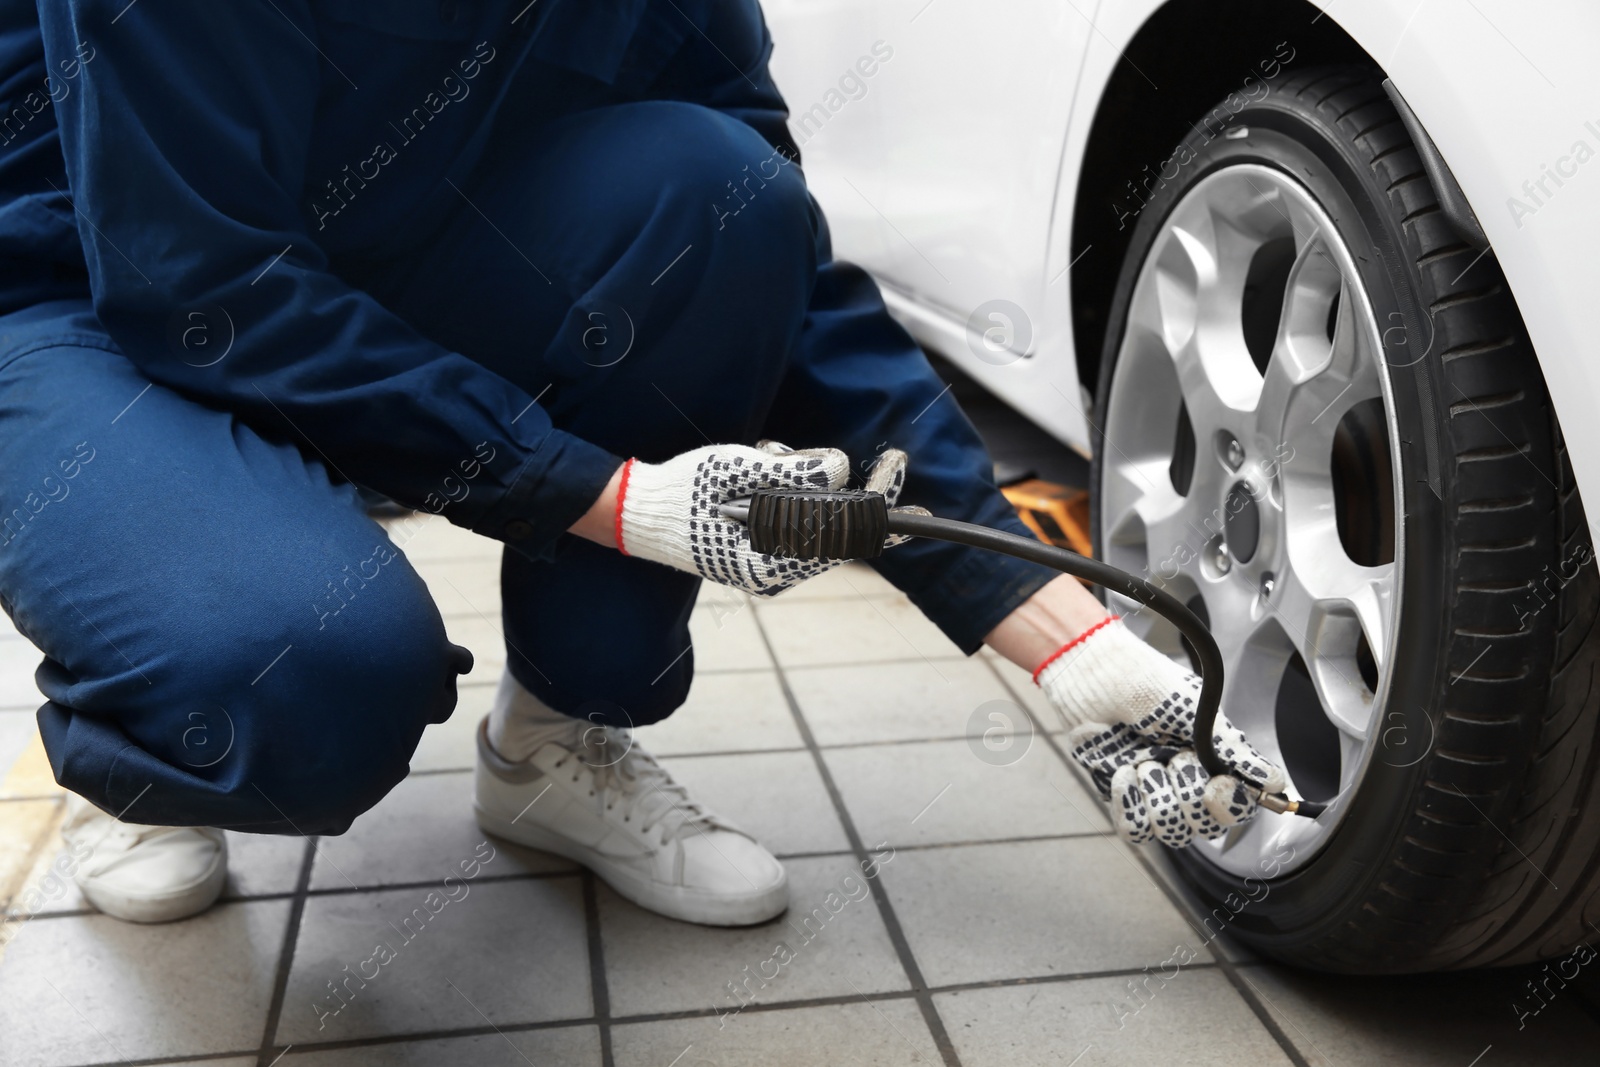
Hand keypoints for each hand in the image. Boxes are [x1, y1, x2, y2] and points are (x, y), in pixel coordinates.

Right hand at [615, 440, 910, 594]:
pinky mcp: (767, 550)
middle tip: (894, 462)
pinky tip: (768, 468)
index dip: (878, 501)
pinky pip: (803, 521)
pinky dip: (797, 491)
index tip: (898, 471)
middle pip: (843, 532)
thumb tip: (841, 471)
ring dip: (814, 483)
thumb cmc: (683, 491)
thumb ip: (792, 474)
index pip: (843, 535)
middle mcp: (778, 573)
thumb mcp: (737, 471)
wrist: (638, 513)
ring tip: (771, 455)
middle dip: (857, 491)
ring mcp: (773, 564)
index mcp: (771, 563)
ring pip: (824, 522)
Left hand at [1037, 618, 1285, 845]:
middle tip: (1174, 758)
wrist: (1094, 674)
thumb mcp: (1196, 709)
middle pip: (1206, 827)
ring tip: (1142, 762)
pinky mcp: (1122, 796)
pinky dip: (1130, 805)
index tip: (1217, 784)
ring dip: (1157, 796)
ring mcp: (1154, 792)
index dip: (1231, 805)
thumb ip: (1233, 750)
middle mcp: (1186, 781)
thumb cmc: (1145, 680)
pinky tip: (1123, 773)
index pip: (1237, 808)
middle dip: (1189, 795)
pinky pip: (1135, 830)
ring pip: (1172, 832)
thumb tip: (1274, 781)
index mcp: (1212, 761)